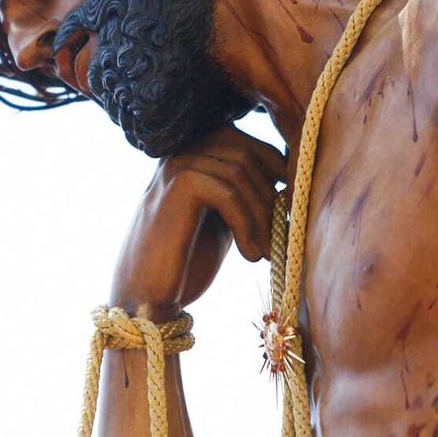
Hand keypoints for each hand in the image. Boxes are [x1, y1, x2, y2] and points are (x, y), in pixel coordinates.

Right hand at [110, 126, 284, 319]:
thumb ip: (242, 193)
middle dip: (271, 195)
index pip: (243, 140)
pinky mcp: (176, 188)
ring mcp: (175, 166)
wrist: (146, 296)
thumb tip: (291, 174)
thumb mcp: (222, 219)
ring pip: (239, 172)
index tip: (288, 208)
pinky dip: (248, 225)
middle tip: (280, 234)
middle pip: (245, 152)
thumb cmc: (186, 260)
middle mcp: (180, 152)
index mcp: (190, 154)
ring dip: (262, 216)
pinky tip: (250, 256)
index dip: (273, 169)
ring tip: (267, 251)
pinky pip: (228, 193)